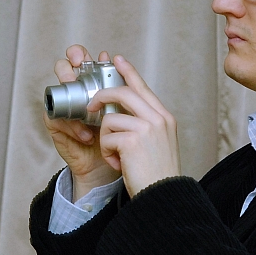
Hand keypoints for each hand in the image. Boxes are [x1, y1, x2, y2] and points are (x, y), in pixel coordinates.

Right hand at [44, 45, 120, 200]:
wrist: (111, 165)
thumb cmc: (120, 132)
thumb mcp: (124, 106)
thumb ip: (121, 85)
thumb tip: (118, 59)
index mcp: (92, 81)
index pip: (79, 59)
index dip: (78, 53)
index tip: (86, 57)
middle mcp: (75, 91)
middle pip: (62, 68)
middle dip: (67, 66)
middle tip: (76, 71)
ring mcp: (65, 108)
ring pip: (56, 91)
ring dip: (71, 98)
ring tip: (87, 112)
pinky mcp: (57, 127)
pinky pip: (57, 119)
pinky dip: (73, 126)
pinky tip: (88, 134)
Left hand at [87, 55, 180, 197]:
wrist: (163, 195)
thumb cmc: (157, 173)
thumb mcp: (159, 142)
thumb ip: (146, 124)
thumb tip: (120, 113)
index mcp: (164, 117)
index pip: (143, 87)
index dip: (128, 72)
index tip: (117, 59)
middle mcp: (158, 118)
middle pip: (124, 93)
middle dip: (102, 96)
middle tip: (91, 105)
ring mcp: (147, 128)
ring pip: (110, 118)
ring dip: (107, 139)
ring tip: (117, 155)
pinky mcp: (133, 140)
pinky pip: (107, 137)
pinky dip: (108, 152)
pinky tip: (119, 163)